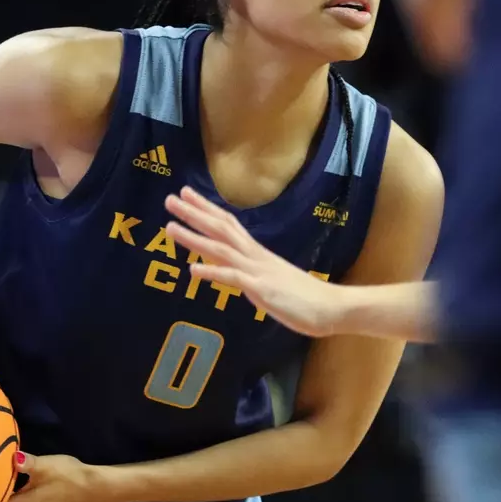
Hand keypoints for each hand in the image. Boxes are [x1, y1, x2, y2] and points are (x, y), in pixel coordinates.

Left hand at [164, 187, 353, 336]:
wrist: (330, 307)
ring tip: (170, 227)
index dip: (206, 208)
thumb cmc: (303, 297)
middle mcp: (255, 256)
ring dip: (194, 238)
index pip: (228, 223)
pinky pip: (233, 278)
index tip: (186, 194)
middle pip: (221, 228)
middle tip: (170, 198)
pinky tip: (192, 271)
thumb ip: (252, 274)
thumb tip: (236, 273)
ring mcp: (257, 271)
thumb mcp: (272, 280)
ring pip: (221, 249)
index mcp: (257, 253)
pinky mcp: (261, 289)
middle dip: (194, 213)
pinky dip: (212, 273)